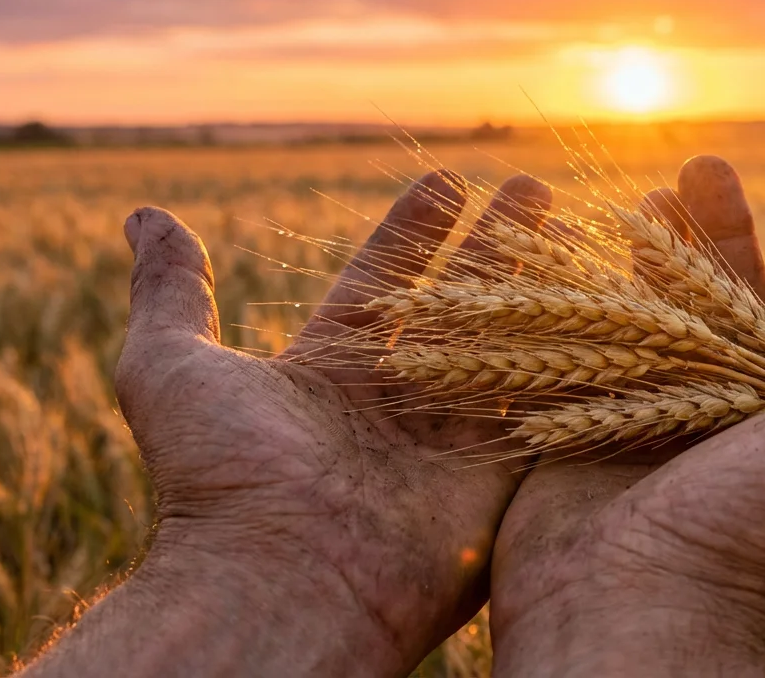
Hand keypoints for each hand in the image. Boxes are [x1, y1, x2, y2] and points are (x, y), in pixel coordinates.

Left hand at [27, 172, 550, 675]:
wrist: (279, 582)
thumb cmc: (219, 477)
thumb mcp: (170, 367)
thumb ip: (170, 292)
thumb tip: (145, 216)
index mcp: (332, 370)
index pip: (384, 281)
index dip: (414, 230)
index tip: (447, 181)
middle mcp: (399, 401)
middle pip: (460, 303)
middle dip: (498, 245)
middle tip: (536, 189)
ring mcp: (453, 441)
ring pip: (513, 345)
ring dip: (549, 288)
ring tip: (584, 229)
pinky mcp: (499, 480)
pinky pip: (550, 412)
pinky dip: (583, 366)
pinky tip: (619, 311)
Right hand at [490, 156, 764, 675]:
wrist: (635, 613)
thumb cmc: (764, 533)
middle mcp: (739, 419)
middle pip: (735, 304)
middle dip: (724, 233)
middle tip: (704, 165)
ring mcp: (662, 422)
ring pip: (663, 318)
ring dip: (658, 255)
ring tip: (646, 195)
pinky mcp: (591, 430)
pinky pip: (597, 349)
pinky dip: (592, 299)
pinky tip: (583, 251)